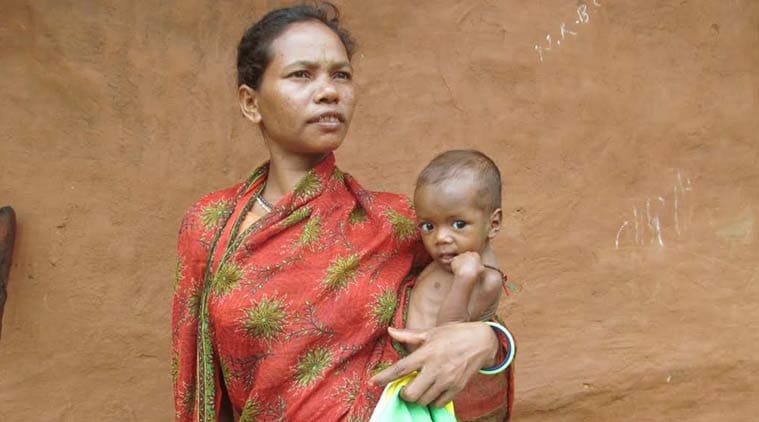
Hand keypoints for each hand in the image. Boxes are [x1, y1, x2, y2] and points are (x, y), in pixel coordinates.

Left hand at [371, 322, 497, 407]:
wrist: (482, 341)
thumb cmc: (454, 334)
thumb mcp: (431, 332)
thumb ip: (409, 335)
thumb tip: (390, 331)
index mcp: (427, 353)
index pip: (401, 368)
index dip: (385, 377)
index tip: (373, 382)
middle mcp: (436, 368)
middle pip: (411, 393)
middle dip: (404, 393)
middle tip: (405, 386)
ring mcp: (447, 380)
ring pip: (424, 401)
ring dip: (417, 397)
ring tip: (419, 387)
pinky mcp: (457, 388)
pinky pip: (438, 403)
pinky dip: (431, 400)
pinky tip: (432, 390)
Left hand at [450, 251, 483, 279]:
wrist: (466, 275)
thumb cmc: (475, 272)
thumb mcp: (481, 269)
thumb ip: (480, 266)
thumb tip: (481, 267)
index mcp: (475, 254)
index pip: (473, 255)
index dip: (472, 261)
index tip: (472, 265)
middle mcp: (467, 253)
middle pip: (466, 255)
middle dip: (466, 260)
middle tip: (466, 267)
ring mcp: (460, 255)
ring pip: (460, 258)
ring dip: (460, 262)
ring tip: (462, 270)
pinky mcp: (454, 259)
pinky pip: (454, 261)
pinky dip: (455, 265)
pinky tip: (457, 270)